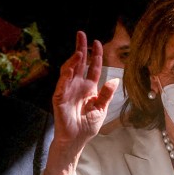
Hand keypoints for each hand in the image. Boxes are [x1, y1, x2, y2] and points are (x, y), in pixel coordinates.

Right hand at [43, 32, 118, 174]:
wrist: (76, 140)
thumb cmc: (87, 126)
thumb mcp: (101, 109)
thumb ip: (107, 94)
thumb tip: (114, 80)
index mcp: (88, 88)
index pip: (92, 67)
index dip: (95, 55)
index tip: (97, 42)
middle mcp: (77, 86)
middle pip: (78, 63)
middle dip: (80, 48)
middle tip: (81, 34)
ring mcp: (67, 91)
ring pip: (68, 71)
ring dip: (73, 61)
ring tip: (79, 51)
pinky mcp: (59, 100)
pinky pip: (61, 86)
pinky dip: (65, 77)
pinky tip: (70, 69)